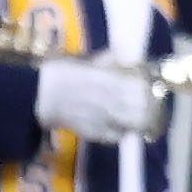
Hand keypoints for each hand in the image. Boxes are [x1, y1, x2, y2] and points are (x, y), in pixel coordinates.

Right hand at [34, 60, 162, 139]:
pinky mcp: (97, 134)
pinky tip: (118, 125)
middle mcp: (111, 102)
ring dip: (139, 121)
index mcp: (110, 81)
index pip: (143, 88)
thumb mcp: (86, 62)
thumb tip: (124, 54)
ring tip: (135, 116)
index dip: (148, 88)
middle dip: (149, 107)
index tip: (146, 86)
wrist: (41, 96)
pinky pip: (119, 137)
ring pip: (136, 125)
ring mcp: (105, 120)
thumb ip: (108, 59)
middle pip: (145, 109)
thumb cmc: (62, 75)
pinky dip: (122, 132)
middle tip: (145, 104)